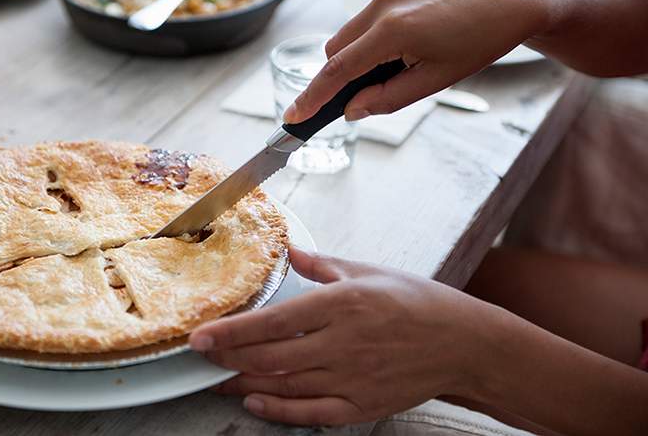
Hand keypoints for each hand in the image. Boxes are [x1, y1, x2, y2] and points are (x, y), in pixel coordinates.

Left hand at [189, 248, 488, 425]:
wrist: (462, 342)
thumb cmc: (416, 301)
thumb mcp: (368, 271)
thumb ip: (322, 264)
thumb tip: (289, 250)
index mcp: (343, 303)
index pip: (274, 321)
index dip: (232, 331)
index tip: (200, 335)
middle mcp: (344, 342)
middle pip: (271, 356)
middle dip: (229, 357)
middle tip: (201, 355)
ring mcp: (353, 377)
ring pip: (285, 385)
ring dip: (245, 383)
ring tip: (218, 378)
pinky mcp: (363, 404)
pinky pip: (312, 413)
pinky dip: (280, 411)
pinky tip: (256, 403)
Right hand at [284, 0, 553, 122]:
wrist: (509, 1)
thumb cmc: (478, 43)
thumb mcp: (434, 81)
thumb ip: (386, 99)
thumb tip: (351, 110)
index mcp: (395, 30)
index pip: (339, 69)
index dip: (313, 96)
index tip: (293, 116)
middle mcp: (384, 1)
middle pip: (337, 49)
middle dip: (342, 75)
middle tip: (366, 95)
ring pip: (350, 32)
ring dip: (360, 54)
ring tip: (402, 60)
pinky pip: (366, 15)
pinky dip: (373, 34)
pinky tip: (408, 38)